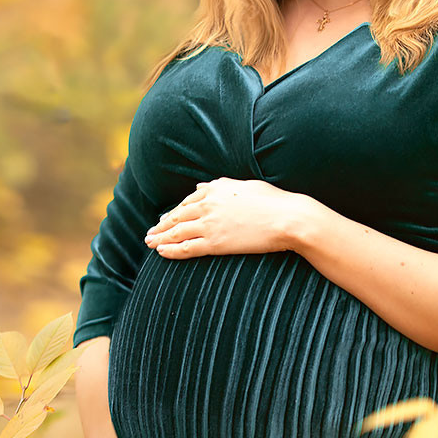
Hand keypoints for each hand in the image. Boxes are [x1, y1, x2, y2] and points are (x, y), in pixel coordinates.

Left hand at [144, 177, 308, 258]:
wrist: (287, 218)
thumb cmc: (274, 201)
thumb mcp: (245, 185)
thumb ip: (222, 185)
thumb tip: (202, 186)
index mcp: (216, 189)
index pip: (187, 202)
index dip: (174, 212)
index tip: (165, 219)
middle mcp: (208, 205)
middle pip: (177, 216)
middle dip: (161, 226)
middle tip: (150, 233)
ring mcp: (210, 224)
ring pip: (177, 232)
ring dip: (160, 238)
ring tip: (150, 243)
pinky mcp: (215, 243)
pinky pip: (187, 248)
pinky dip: (171, 250)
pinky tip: (161, 252)